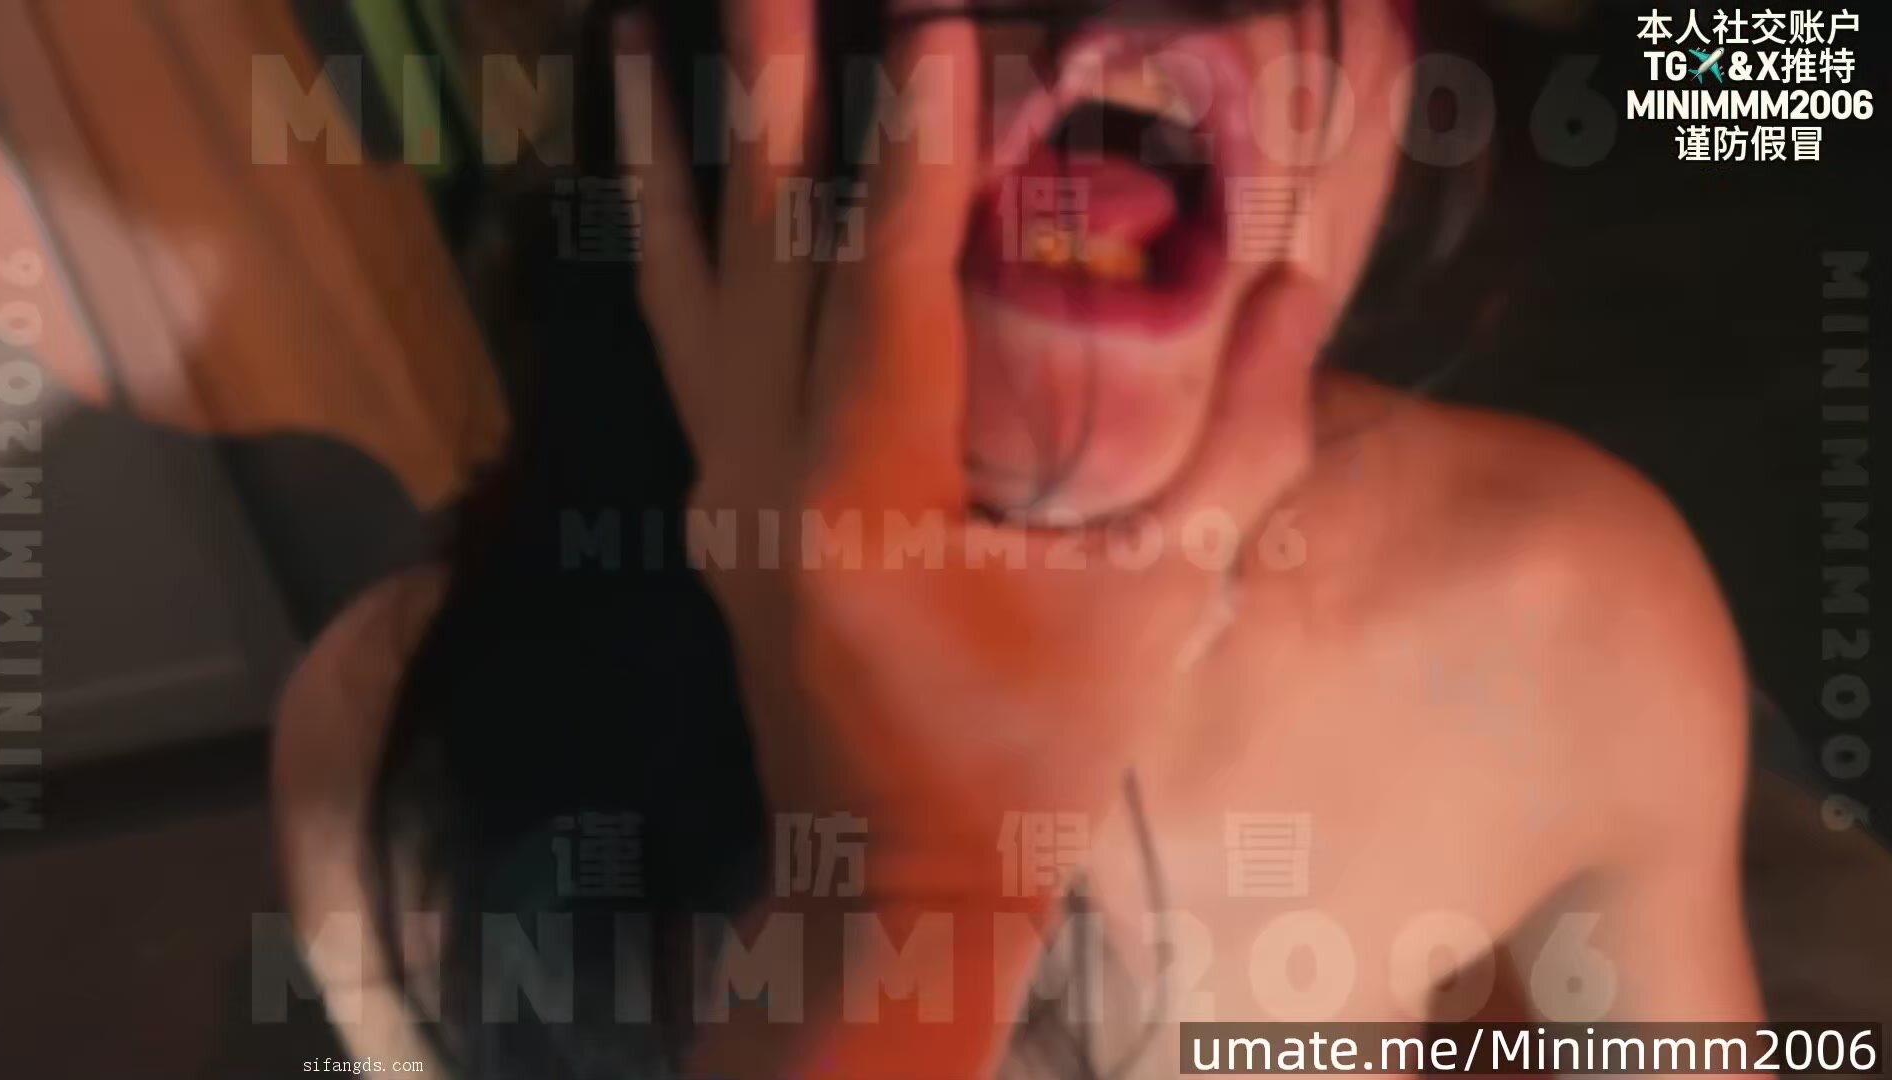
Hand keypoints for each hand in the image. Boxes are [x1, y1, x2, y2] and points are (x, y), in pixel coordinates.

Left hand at [612, 0, 1323, 900]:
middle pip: (763, 257)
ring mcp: (719, 494)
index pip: (890, 288)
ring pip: (687, 291)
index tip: (928, 26)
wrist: (897, 875)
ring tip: (655, 32)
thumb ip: (1239, 442)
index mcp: (870, 503)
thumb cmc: (1039, 750)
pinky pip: (682, 346)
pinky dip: (671, 244)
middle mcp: (763, 481)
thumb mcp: (1157, 604)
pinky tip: (660, 171)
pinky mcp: (712, 507)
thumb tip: (1302, 287)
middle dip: (769, 98)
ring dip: (681, 153)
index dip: (914, 149)